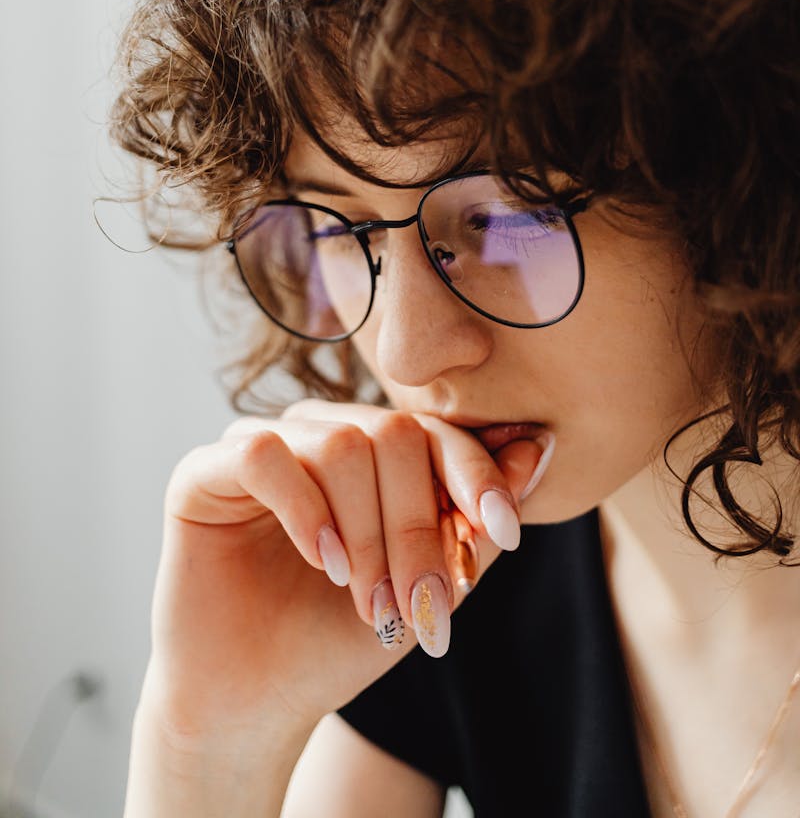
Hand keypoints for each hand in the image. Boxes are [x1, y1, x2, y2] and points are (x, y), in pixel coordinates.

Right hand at [140, 400, 544, 745]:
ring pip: (342, 443)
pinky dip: (306, 510)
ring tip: (368, 600)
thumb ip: (477, 517)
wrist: (259, 701)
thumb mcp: (432, 581)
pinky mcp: (204, 470)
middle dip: (418, 526)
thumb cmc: (341, 637)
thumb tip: (539, 446)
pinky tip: (324, 563)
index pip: (433, 429)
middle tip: (418, 604)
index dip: (475, 476)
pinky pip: (265, 454)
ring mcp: (260, 443)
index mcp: (368, 446)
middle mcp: (316, 432)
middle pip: (394, 434)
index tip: (503, 532)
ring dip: (369, 533)